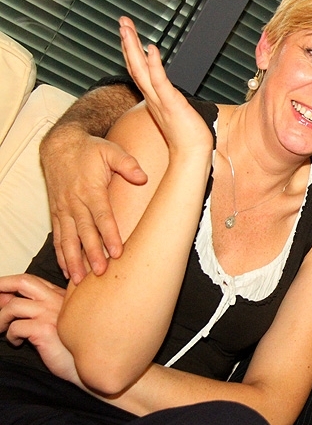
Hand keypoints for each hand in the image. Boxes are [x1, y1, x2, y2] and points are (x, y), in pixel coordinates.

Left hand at [0, 274, 79, 383]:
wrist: (89, 364)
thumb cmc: (71, 346)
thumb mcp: (52, 321)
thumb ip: (33, 308)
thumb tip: (5, 298)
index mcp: (61, 296)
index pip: (33, 281)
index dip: (12, 283)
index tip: (1, 292)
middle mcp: (57, 300)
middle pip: (24, 281)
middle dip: (2, 285)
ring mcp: (52, 313)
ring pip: (13, 306)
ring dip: (1, 318)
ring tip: (1, 329)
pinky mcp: (45, 329)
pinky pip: (16, 327)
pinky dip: (11, 336)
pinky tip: (19, 342)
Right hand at [41, 128, 146, 282]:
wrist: (60, 145)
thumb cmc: (90, 149)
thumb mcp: (110, 150)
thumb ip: (127, 163)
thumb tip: (142, 177)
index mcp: (90, 189)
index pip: (102, 216)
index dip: (109, 235)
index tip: (117, 252)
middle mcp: (74, 202)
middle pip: (84, 232)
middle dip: (92, 253)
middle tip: (100, 272)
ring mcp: (63, 208)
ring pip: (67, 238)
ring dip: (73, 259)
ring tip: (79, 279)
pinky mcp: (56, 212)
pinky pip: (58, 236)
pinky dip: (61, 253)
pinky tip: (67, 269)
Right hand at [118, 16, 211, 155]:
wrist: (192, 155)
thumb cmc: (187, 136)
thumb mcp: (175, 112)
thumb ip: (169, 100)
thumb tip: (169, 93)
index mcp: (154, 98)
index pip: (139, 70)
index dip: (131, 51)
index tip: (127, 33)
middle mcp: (153, 97)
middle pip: (135, 65)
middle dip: (128, 42)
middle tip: (122, 22)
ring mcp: (160, 100)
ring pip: (141, 70)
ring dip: (134, 48)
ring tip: (127, 29)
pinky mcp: (171, 104)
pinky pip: (160, 82)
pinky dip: (154, 65)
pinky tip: (151, 49)